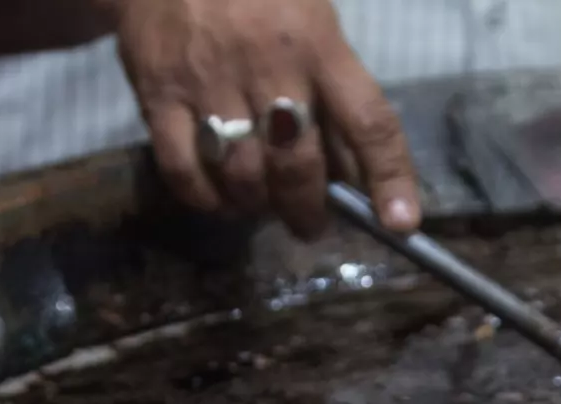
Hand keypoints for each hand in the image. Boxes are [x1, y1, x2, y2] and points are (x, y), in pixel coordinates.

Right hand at [99, 0, 421, 237]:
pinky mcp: (159, 93)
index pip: (368, 122)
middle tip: (309, 224)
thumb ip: (332, 92)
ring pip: (243, 176)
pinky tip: (217, 197)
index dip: (389, 178)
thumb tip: (352, 173)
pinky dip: (204, 198)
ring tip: (261, 205)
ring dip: (257, 206)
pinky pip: (183, 169)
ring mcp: (210, 81)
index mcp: (318, 45)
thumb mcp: (310, 21)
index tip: (400, 224)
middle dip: (308, 211)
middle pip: (298, 166)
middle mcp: (268, 66)